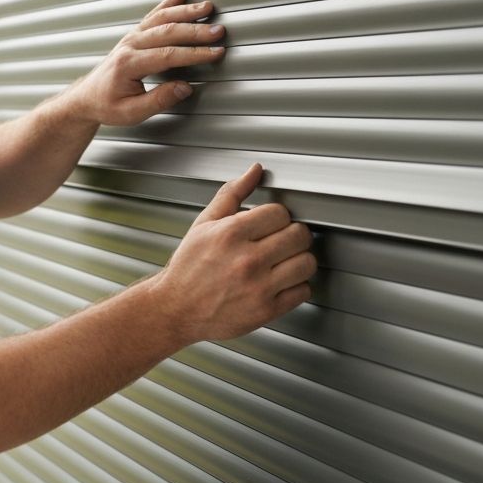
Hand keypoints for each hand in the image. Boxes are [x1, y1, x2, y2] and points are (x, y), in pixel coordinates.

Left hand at [66, 0, 224, 126]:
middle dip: (196, 30)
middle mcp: (129, 45)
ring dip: (186, 11)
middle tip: (218, 31)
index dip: (194, 54)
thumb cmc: (107, 106)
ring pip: (161, 18)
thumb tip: (185, 87)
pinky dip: (169, 2)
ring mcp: (131, 37)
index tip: (215, 53)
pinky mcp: (134, 35)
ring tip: (208, 7)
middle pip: (167, 32)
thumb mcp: (131, 113)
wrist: (87, 97)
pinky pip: (153, 14)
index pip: (167, 55)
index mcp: (128, 64)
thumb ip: (159, 101)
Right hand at [153, 164, 315, 346]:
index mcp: (231, 234)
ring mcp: (258, 287)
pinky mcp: (266, 310)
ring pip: (307, 263)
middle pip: (299, 235)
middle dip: (292, 235)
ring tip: (284, 261)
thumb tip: (254, 171)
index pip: (280, 213)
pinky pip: (303, 291)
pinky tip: (281, 282)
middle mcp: (247, 260)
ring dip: (299, 260)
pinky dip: (296, 286)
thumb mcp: (204, 224)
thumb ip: (232, 195)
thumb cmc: (188, 267)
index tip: (270, 224)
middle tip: (281, 240)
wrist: (176, 309)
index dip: (276, 217)